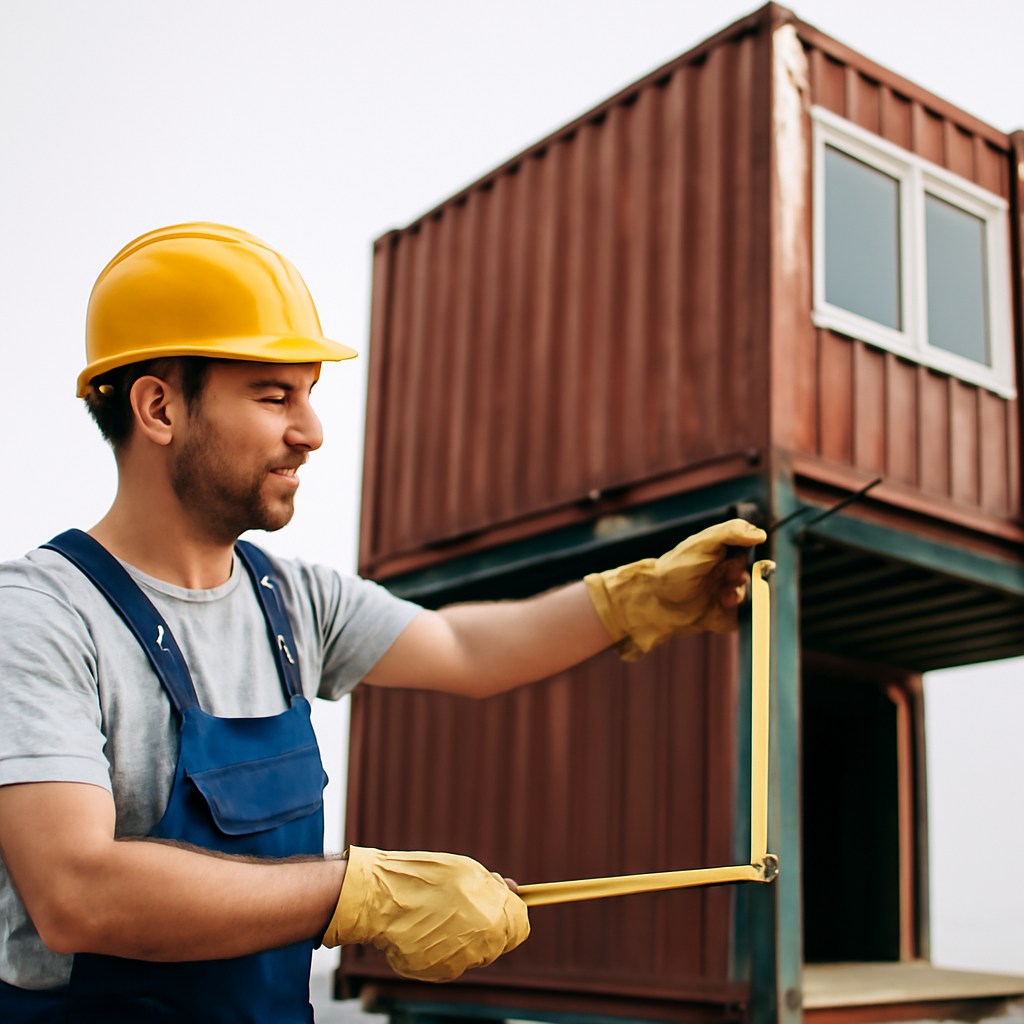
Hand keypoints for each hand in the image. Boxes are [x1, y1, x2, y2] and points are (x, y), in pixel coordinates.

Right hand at [322, 847, 528, 981]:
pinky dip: (442, 946)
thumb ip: (494, 886)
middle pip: (498, 941)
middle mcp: (480, 948)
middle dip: (487, 923)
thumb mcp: (466, 870)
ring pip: (473, 951)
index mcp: (494, 921)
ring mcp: (457, 964)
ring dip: (463, 935)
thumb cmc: (425, 879)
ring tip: (437, 913)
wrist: (381, 900)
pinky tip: (424, 928)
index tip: (498, 904)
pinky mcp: (436, 973)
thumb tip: (514, 891)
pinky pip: (449, 960)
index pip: (520, 927)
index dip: (511, 913)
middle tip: (462, 903)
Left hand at [584, 518, 766, 660]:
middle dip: (744, 576)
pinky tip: (722, 607)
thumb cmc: (675, 569)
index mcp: (722, 554)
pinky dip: (738, 613)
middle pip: (754, 575)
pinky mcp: (725, 616)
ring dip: (740, 595)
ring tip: (724, 596)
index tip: (742, 558)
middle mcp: (726, 574)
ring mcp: (726, 595)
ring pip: (751, 596)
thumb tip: (760, 533)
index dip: (750, 555)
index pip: (749, 551)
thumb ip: (730, 533)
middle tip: (733, 577)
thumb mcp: (702, 544)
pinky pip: (743, 618)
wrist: (656, 603)